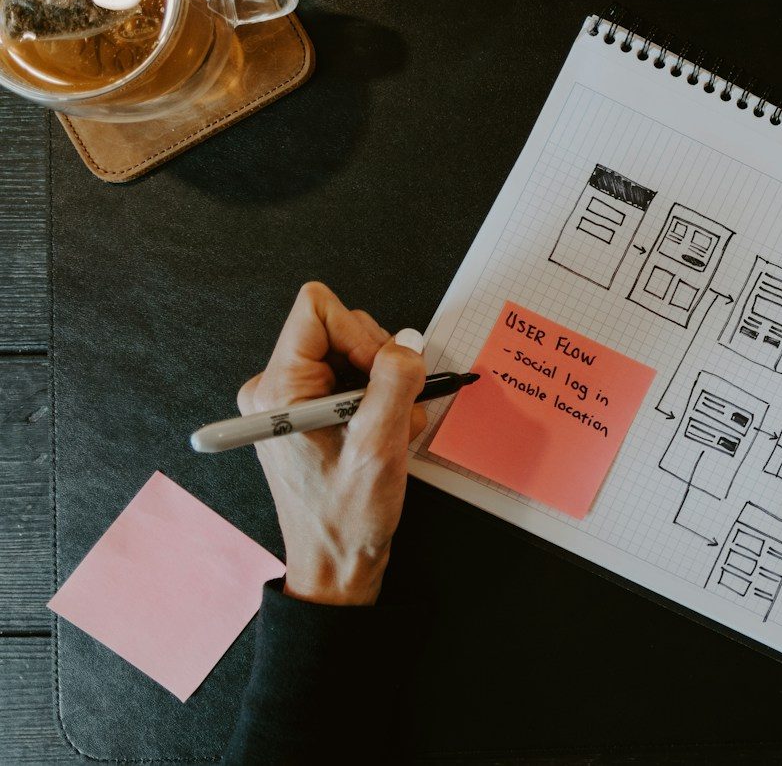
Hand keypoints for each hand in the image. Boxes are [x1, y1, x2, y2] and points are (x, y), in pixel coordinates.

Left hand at [236, 282, 426, 605]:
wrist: (336, 566)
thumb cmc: (345, 519)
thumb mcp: (379, 448)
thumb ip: (395, 384)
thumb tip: (409, 343)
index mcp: (278, 389)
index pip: (317, 309)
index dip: (361, 333)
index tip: (382, 374)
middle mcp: (277, 388)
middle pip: (342, 328)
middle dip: (381, 366)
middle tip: (391, 413)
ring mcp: (293, 400)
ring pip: (356, 355)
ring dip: (388, 390)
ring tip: (391, 435)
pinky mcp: (310, 412)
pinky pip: (356, 381)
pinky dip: (382, 404)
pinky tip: (385, 440)